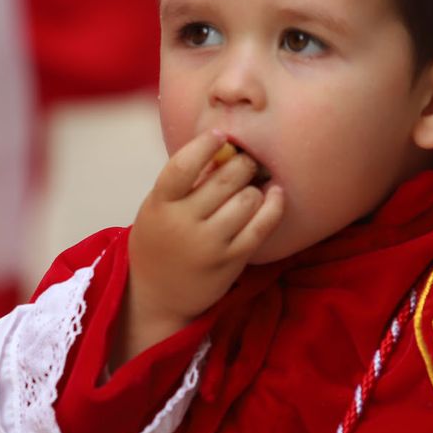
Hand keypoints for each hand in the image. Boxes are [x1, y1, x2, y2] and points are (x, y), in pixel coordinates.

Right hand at [117, 130, 283, 363]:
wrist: (156, 296)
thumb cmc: (160, 241)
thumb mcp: (158, 209)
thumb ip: (185, 183)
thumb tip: (223, 152)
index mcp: (160, 204)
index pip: (183, 166)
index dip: (205, 144)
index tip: (221, 136)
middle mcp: (183, 224)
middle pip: (225, 179)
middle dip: (242, 163)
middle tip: (245, 162)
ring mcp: (209, 244)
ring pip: (247, 200)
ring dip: (255, 187)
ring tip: (250, 188)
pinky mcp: (231, 261)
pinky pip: (262, 226)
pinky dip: (274, 205)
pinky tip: (276, 195)